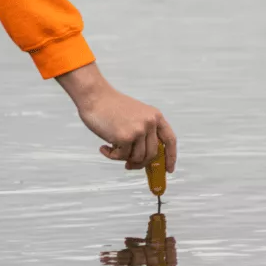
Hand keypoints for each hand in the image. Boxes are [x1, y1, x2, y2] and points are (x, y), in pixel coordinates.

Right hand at [56, 63, 176, 171]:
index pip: (170, 140)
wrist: (95, 96)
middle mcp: (150, 122)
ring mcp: (139, 130)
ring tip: (112, 149)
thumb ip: (144, 133)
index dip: (171, 157)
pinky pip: (122, 157)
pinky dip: (111, 155)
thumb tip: (146, 158)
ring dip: (123, 158)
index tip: (168, 169)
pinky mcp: (125, 137)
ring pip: (137, 158)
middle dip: (140, 163)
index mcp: (155, 116)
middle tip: (129, 165)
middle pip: (152, 154)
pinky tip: (104, 147)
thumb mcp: (136, 116)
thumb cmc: (111, 107)